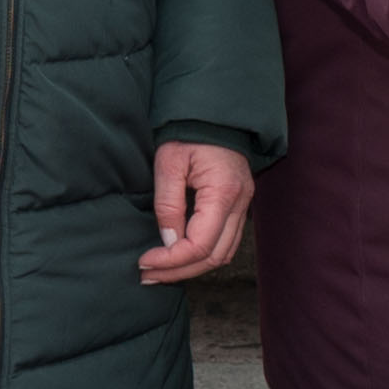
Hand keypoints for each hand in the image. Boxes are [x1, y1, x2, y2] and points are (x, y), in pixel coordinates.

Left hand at [140, 142, 254, 283]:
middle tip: (148, 275)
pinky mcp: (240, 205)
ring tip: (161, 271)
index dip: (170, 261)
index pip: (199, 245)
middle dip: (179, 271)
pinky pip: (226, 241)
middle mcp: (240, 204)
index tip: (144, 261)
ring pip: (223, 253)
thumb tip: (168, 241)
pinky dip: (203, 254)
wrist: (215, 114)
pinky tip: (180, 255)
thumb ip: (168, 204)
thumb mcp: (169, 163)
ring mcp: (244, 206)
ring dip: (192, 267)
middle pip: (214, 257)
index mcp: (223, 193)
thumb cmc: (189, 132)